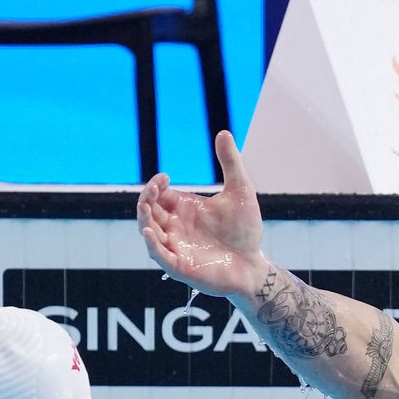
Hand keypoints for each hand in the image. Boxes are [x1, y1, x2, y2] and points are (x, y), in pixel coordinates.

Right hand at [137, 131, 266, 296]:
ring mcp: (175, 246)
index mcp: (184, 209)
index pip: (159, 194)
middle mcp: (175, 227)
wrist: (254, 263)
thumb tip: (224, 132)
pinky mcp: (180, 266)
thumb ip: (231, 164)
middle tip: (155, 189)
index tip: (165, 177)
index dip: (156, 185)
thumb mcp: (240, 192)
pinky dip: (151, 244)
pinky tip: (150, 232)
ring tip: (147, 206)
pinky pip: (159, 255)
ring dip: (145, 219)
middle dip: (147, 199)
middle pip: (149, 211)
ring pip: (149, 232)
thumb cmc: (245, 230)